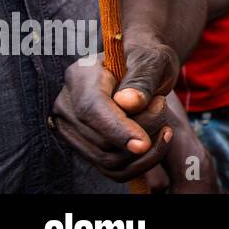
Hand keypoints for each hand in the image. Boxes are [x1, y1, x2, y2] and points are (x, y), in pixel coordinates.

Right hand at [51, 44, 180, 181]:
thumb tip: (129, 103)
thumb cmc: (147, 59)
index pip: (91, 109)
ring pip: (109, 159)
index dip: (117, 129)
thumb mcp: (153, 60)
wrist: (142, 67)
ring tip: (160, 115)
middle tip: (161, 103)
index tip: (143, 143)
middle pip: (102, 140)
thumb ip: (142, 79)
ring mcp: (71, 129)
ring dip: (146, 147)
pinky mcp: (84, 147)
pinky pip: (114, 170)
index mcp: (80, 76)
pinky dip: (141, 162)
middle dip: (144, 129)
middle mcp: (67, 105)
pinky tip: (158, 139)